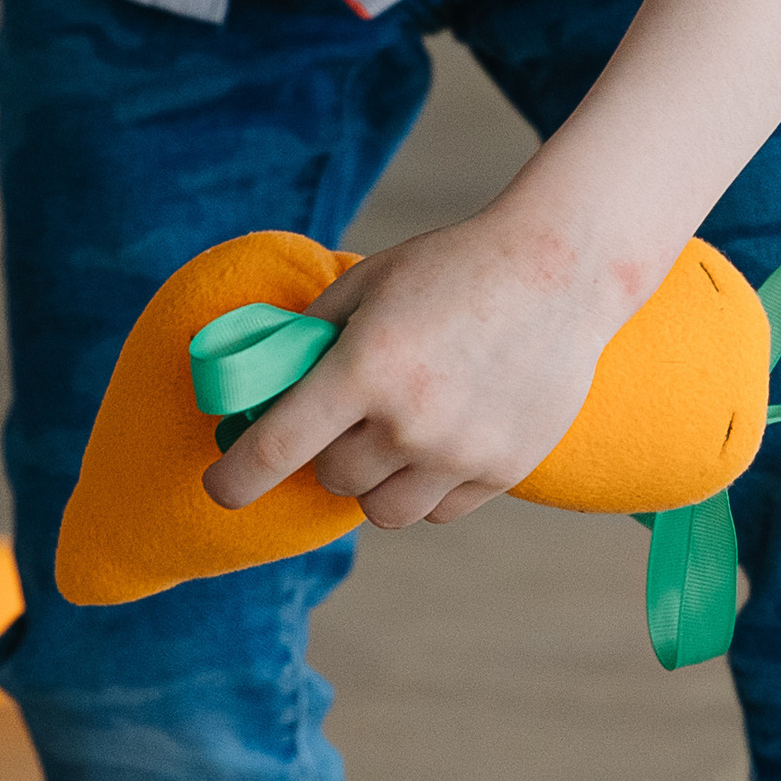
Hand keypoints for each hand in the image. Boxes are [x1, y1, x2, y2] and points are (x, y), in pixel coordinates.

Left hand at [200, 208, 630, 533]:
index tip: (220, 487)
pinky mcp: (503, 470)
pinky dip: (426, 489)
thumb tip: (258, 381)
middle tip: (347, 416)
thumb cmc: (452, 269)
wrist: (560, 270)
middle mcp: (410, 421)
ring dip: (373, 481)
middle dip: (326, 452)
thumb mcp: (367, 282)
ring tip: (393, 436)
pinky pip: (437, 512)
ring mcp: (461, 452)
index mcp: (365, 368)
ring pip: (383, 510)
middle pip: (332, 478)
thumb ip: (310, 335)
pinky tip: (441, 442)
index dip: (234, 478)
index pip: (275, 449)